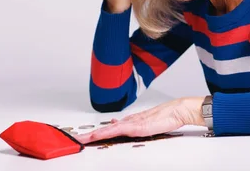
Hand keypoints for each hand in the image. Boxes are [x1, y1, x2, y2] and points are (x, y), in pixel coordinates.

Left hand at [74, 97, 205, 144]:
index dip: (94, 134)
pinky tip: (98, 135)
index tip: (82, 138)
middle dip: (88, 135)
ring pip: (107, 131)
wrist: (176, 110)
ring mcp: (131, 124)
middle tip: (73, 139)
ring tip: (80, 139)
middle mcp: (127, 122)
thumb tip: (116, 123)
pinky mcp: (137, 126)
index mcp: (128, 123)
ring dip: (93, 135)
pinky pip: (118, 130)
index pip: (107, 130)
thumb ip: (132, 125)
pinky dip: (106, 132)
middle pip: (103, 130)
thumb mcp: (145, 124)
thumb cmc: (164, 117)